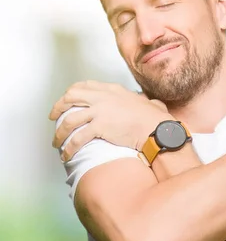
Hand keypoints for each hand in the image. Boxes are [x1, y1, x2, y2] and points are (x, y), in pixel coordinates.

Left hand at [49, 81, 173, 160]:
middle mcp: (103, 97)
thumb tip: (156, 104)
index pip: (85, 85)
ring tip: (57, 142)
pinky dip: (69, 148)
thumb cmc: (156, 119)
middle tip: (54, 118)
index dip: (71, 93)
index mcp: (113, 90)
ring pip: (69, 119)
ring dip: (60, 132)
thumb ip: (147, 102)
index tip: (67, 101)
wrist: (157, 129)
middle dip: (58, 107)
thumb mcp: (150, 103)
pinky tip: (67, 155)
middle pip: (71, 97)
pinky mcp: (100, 126)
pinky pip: (78, 138)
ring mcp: (100, 111)